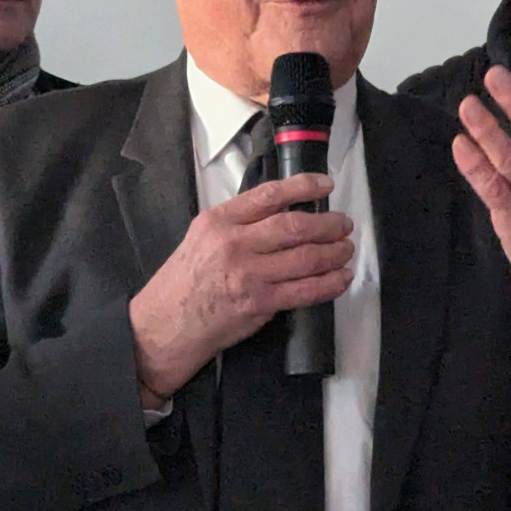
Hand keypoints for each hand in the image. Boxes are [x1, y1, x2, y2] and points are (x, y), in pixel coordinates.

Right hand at [129, 173, 353, 405]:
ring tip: (346, 249)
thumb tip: (281, 213)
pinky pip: (305, 291)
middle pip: (294, 226)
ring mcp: (248, 275)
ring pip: (306, 257)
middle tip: (344, 224)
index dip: (303, 186)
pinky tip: (341, 278)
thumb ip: (237, 224)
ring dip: (334, 253)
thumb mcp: (200, 238)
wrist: (163, 325)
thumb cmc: (183, 283)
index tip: (325, 185)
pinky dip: (330, 283)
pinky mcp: (259, 303)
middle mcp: (234, 244)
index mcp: (218, 221)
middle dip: (328, 224)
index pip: (269, 195)